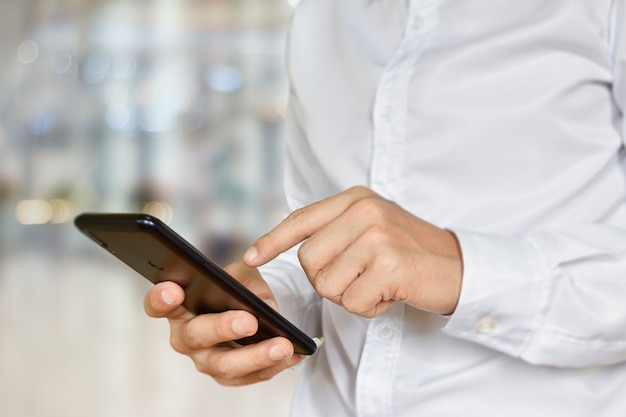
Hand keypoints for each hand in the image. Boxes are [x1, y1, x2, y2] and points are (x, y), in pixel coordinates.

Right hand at [144, 261, 302, 385]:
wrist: (253, 310)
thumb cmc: (238, 288)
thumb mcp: (243, 274)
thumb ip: (248, 282)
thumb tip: (266, 307)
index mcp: (179, 306)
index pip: (158, 304)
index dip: (161, 299)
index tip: (173, 290)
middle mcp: (186, 336)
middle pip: (195, 336)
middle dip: (222, 328)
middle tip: (249, 322)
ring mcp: (206, 359)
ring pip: (225, 365)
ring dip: (256, 356)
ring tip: (282, 344)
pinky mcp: (228, 376)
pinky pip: (250, 376)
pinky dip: (273, 364)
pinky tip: (292, 352)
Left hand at [243, 186, 462, 316]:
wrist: (460, 267)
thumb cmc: (411, 252)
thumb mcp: (373, 227)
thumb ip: (338, 231)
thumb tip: (296, 252)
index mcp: (356, 198)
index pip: (301, 219)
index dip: (272, 240)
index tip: (251, 258)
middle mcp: (364, 211)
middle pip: (308, 260)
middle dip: (327, 280)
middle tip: (359, 278)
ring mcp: (377, 235)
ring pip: (327, 284)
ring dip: (350, 296)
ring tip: (378, 283)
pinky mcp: (388, 264)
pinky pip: (352, 301)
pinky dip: (369, 307)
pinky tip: (390, 294)